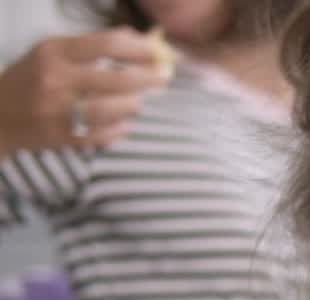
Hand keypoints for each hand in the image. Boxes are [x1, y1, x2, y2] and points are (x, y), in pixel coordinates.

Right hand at [0, 28, 167, 156]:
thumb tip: (138, 38)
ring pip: (115, 109)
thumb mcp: (52, 52)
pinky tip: (122, 122)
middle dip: (149, 78)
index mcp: (54, 53)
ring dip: (134, 104)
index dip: (141, 49)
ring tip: (135, 100)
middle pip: (118, 79)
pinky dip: (121, 128)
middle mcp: (56, 80)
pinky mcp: (64, 137)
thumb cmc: (33, 78)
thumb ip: (92, 44)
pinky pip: (106, 134)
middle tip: (163, 77)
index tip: (160, 53)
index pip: (108, 45)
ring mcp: (59, 111)